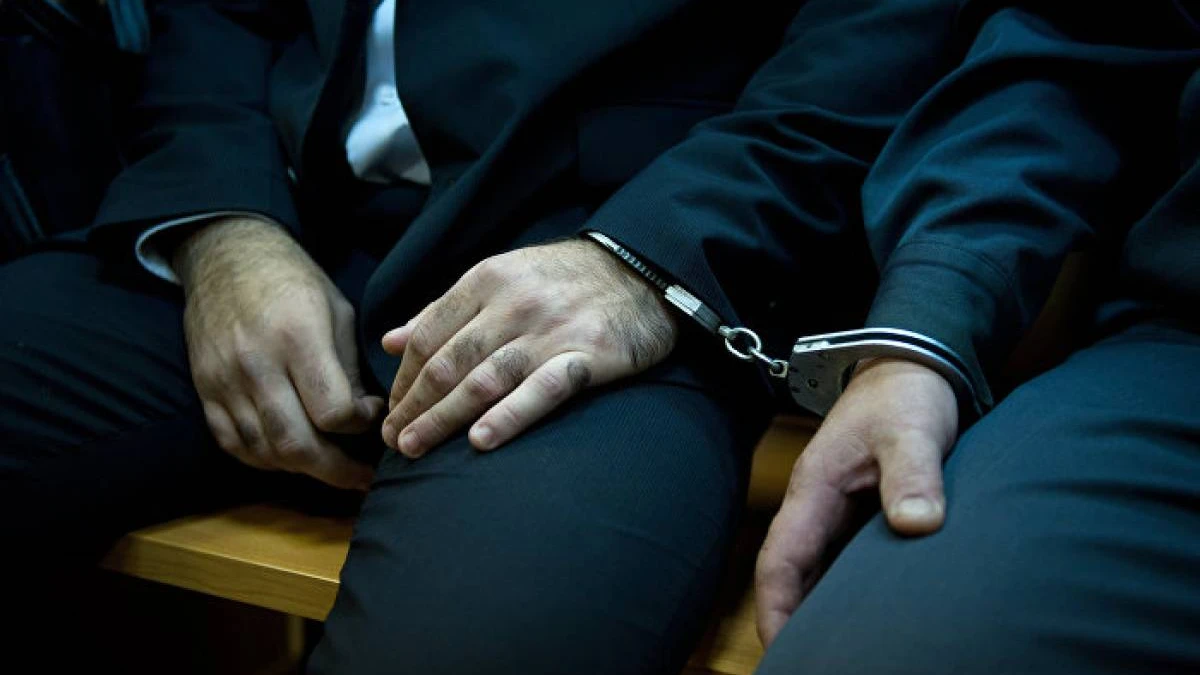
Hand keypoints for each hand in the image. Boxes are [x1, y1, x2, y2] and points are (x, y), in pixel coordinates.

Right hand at [175, 217, 383, 489]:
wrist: (225, 257)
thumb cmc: (293, 280)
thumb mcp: (337, 310)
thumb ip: (349, 367)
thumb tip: (365, 418)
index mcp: (297, 338)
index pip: (332, 411)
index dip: (360, 425)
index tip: (372, 415)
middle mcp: (257, 364)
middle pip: (297, 444)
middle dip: (336, 471)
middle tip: (363, 478)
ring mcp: (224, 381)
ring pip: (266, 451)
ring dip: (303, 468)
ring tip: (331, 466)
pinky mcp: (205, 390)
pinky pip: (235, 444)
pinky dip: (266, 459)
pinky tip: (291, 456)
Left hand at [379, 238, 676, 457]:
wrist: (642, 271)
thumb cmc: (564, 280)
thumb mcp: (501, 276)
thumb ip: (445, 309)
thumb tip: (389, 341)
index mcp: (487, 279)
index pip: (428, 335)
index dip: (403, 379)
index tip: (390, 410)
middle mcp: (514, 304)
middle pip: (448, 363)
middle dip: (413, 406)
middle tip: (392, 441)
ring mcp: (551, 331)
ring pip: (484, 380)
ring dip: (443, 418)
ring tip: (414, 448)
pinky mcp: (588, 356)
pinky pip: (541, 390)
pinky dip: (508, 416)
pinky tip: (480, 441)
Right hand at [754, 357, 957, 646]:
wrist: (915, 365)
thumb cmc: (906, 393)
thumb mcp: (912, 431)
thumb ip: (914, 476)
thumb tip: (917, 524)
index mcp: (815, 488)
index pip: (780, 560)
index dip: (775, 608)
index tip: (781, 650)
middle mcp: (818, 503)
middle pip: (791, 574)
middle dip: (791, 620)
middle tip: (807, 661)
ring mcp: (837, 508)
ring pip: (816, 569)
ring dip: (819, 607)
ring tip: (837, 649)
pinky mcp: (860, 509)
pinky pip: (844, 558)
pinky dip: (847, 589)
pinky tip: (869, 613)